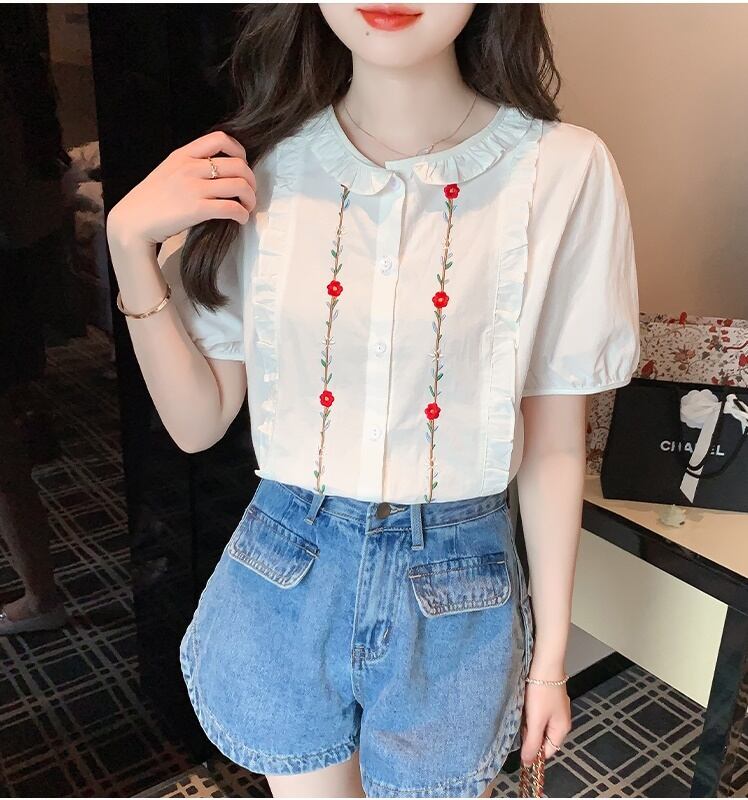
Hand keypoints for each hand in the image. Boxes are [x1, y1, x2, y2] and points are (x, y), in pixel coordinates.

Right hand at [106, 130, 256, 252]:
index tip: (242, 166)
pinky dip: (242, 214)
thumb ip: (188, 166)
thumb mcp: (167, 171)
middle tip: (249, 193)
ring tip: (247, 207)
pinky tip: (240, 219)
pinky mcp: (198, 209)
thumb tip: (215, 171)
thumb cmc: (149, 200)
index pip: (220, 139)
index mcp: (183, 155)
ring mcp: (194, 188)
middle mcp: (190, 167)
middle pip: (238, 165)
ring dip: (250, 198)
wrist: (132, 222)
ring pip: (240, 186)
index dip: (239, 151)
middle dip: (251, 180)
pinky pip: (232, 208)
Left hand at [520, 681, 571, 764]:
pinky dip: (530, 712)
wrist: (545, 663)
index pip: (548, 750)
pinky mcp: (549, 698)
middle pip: (543, 737)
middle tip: (520, 724)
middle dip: (530, 735)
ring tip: (522, 713)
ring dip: (529, 723)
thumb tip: (528, 764)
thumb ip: (532, 743)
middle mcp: (561, 720)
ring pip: (539, 724)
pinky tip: (524, 705)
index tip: (520, 748)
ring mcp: (556, 708)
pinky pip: (538, 712)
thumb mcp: (536, 720)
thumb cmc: (542, 692)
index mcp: (562, 729)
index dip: (534, 752)